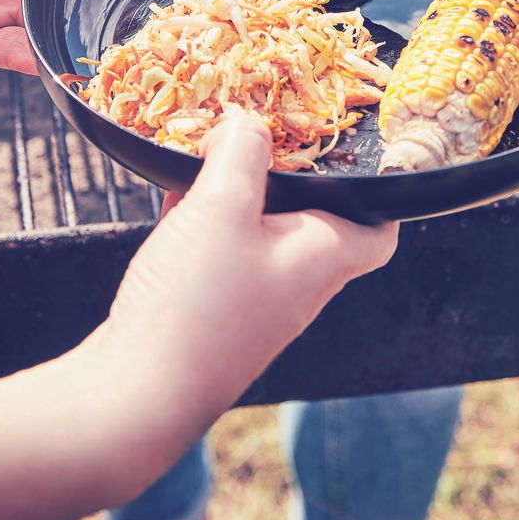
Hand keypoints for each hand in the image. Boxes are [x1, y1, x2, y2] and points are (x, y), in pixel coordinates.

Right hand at [97, 111, 397, 440]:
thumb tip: (246, 124)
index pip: (381, 229)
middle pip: (313, 218)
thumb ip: (241, 151)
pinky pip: (221, 253)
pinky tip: (173, 202)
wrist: (137, 396)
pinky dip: (203, 223)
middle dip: (285, 175)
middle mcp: (300, 284)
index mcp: (324, 257)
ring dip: (236, 196)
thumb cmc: (197, 301)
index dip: (379, 192)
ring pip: (260, 232)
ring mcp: (256, 303)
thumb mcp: (222, 204)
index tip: (355, 155)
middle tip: (258, 139)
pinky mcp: (214, 314)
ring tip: (205, 161)